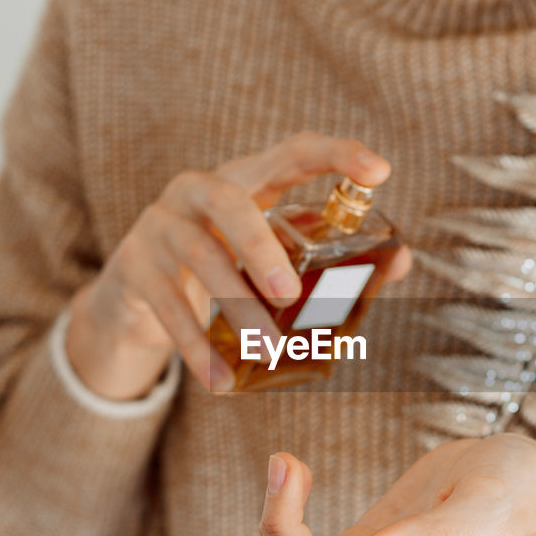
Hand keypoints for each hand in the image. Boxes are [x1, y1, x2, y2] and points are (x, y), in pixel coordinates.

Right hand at [65, 131, 411, 398]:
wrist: (136, 297)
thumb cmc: (224, 267)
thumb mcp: (271, 255)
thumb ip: (331, 257)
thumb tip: (402, 263)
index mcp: (245, 179)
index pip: (293, 153)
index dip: (337, 155)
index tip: (379, 172)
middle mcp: (198, 192)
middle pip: (230, 204)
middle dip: (261, 246)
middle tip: (290, 293)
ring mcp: (160, 226)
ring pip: (200, 258)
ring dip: (236, 308)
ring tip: (267, 348)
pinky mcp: (133, 268)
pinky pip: (168, 307)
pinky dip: (197, 348)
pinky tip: (222, 381)